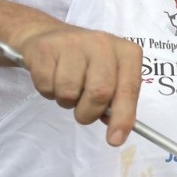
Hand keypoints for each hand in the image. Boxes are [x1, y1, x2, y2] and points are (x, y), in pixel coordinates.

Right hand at [18, 24, 142, 145]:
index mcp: (127, 52)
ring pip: (70, 92)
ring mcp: (74, 43)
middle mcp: (104, 43)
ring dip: (67, 101)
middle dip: (89, 112)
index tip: (115, 140)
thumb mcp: (111, 74)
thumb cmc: (89, 62)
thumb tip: (117, 129)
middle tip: (84, 111)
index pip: (129, 89)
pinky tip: (53, 76)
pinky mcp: (47, 48)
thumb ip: (117, 98)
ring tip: (69, 86)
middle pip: (99, 92)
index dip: (123, 117)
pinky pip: (47, 86)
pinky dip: (49, 91)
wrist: (52, 36)